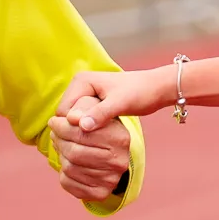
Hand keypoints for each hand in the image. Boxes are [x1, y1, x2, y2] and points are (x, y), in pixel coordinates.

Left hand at [48, 103, 133, 200]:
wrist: (111, 152)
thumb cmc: (98, 127)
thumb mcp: (94, 110)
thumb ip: (82, 109)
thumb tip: (71, 118)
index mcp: (120, 138)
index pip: (82, 132)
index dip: (62, 126)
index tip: (53, 122)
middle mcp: (118, 161)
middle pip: (74, 152)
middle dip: (59, 141)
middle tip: (54, 134)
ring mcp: (110, 180)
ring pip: (69, 168)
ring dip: (60, 155)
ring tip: (60, 146)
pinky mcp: (100, 193)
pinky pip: (68, 183)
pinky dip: (63, 172)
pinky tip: (68, 162)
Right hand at [55, 66, 175, 134]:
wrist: (156, 89)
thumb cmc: (140, 92)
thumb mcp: (121, 103)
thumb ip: (100, 114)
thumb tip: (81, 126)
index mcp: (80, 81)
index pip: (62, 112)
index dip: (73, 127)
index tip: (92, 136)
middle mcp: (78, 87)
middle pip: (65, 118)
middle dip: (78, 130)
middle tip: (99, 138)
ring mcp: (84, 96)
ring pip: (74, 122)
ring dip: (85, 132)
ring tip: (103, 136)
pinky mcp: (92, 105)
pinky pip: (83, 122)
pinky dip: (91, 131)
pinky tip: (104, 135)